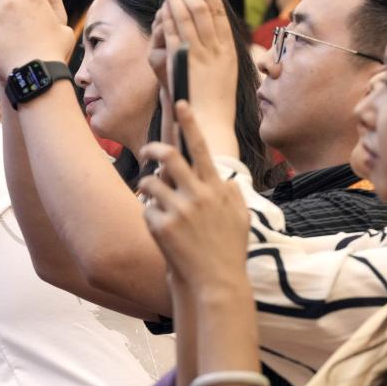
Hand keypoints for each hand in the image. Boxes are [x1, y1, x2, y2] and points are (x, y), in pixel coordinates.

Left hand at [138, 101, 250, 296]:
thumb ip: (233, 195)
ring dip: (147, 187)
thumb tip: (227, 180)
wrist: (217, 283)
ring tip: (152, 198)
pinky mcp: (162, 227)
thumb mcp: (241, 219)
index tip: (181, 102)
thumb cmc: (229, 252)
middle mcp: (198, 195)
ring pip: (150, 182)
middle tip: (147, 151)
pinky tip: (157, 228)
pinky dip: (149, 214)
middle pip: (168, 156)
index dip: (190, 123)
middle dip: (153, 148)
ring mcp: (179, 211)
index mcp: (216, 189)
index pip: (200, 148)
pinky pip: (146, 209)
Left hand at [152, 0, 240, 157]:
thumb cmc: (217, 104)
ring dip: (177, 0)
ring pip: (189, 18)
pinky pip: (177, 32)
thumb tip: (214, 40)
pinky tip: (163, 7)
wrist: (212, 124)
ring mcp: (201, 54)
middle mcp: (218, 50)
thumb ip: (219, 55)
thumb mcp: (224, 75)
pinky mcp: (185, 61)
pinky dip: (170, 17)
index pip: (221, 15)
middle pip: (205, 11)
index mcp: (230, 52)